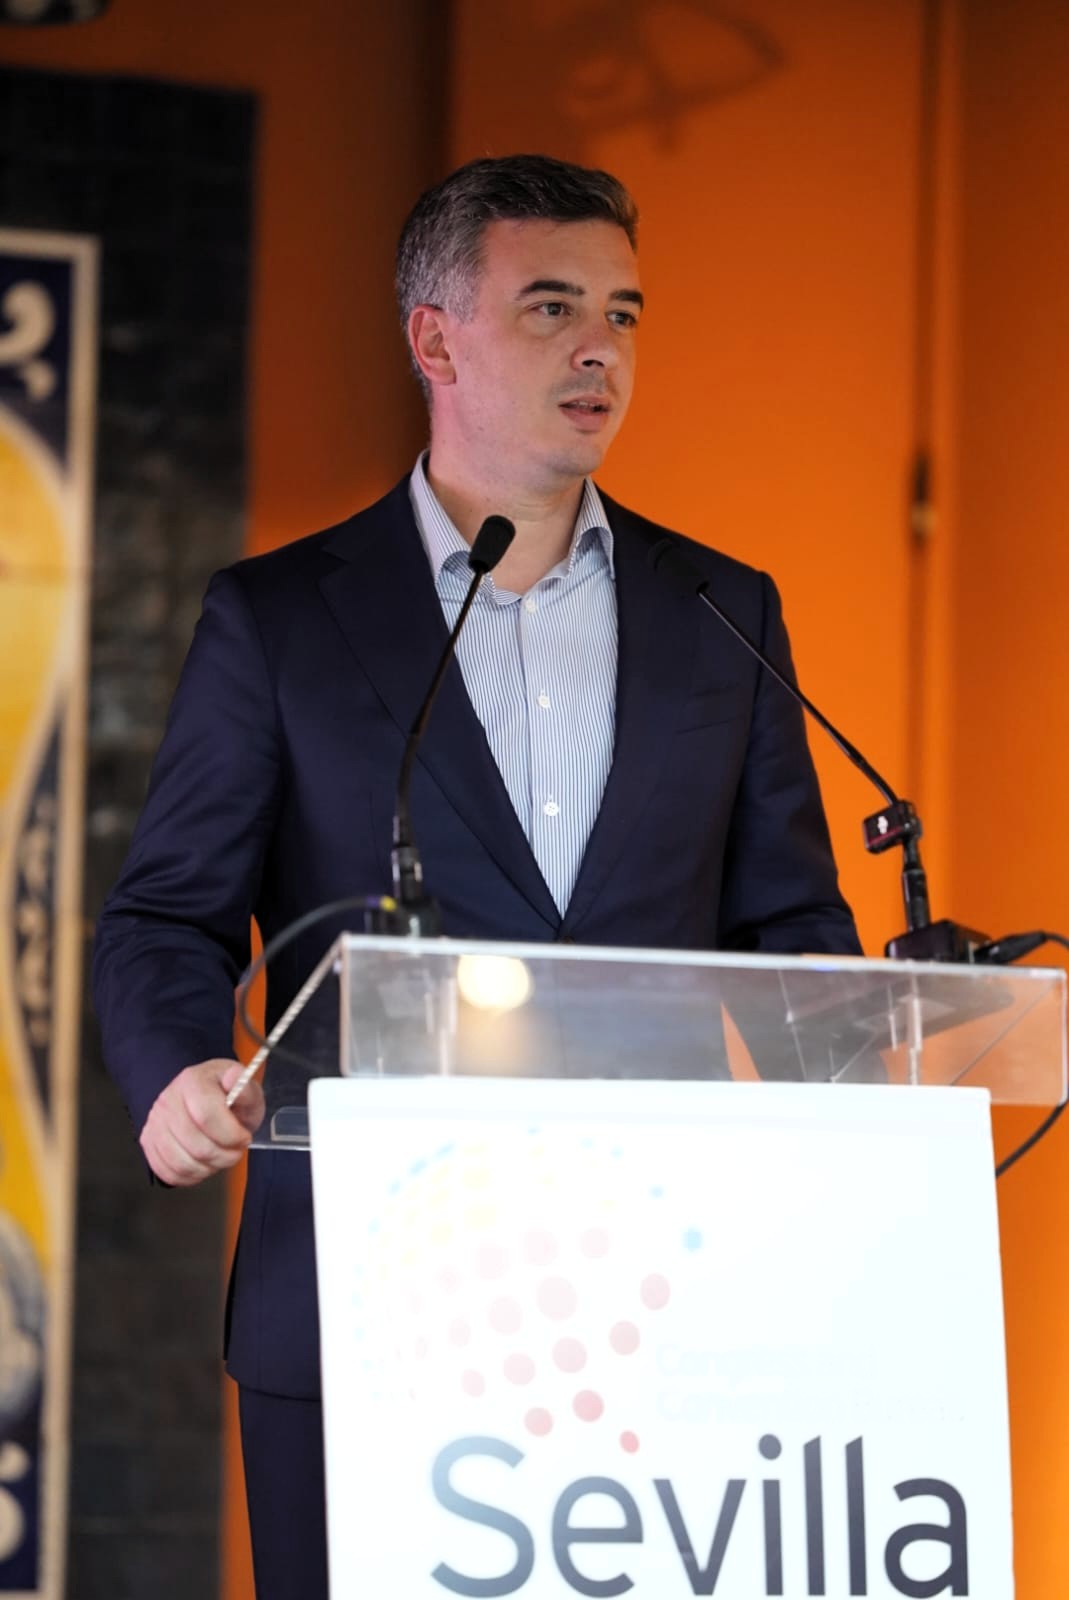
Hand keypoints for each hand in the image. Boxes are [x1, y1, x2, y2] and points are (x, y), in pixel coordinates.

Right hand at [140, 1059, 264, 1186]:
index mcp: (192, 1081)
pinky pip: (168, 1172)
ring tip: (221, 1156)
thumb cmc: (230, 1099)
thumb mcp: (249, 1092)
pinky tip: (204, 1164)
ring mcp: (155, 1122)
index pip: (206, 1116)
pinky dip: (191, 1176)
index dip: (230, 1135)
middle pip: (196, 1145)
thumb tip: (234, 1077)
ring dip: (208, 1168)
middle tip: (236, 1150)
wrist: (208, 1103)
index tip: (244, 1137)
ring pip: (181, 1163)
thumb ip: (247, 1090)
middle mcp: (168, 1100)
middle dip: (224, 1156)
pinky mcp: (149, 1142)